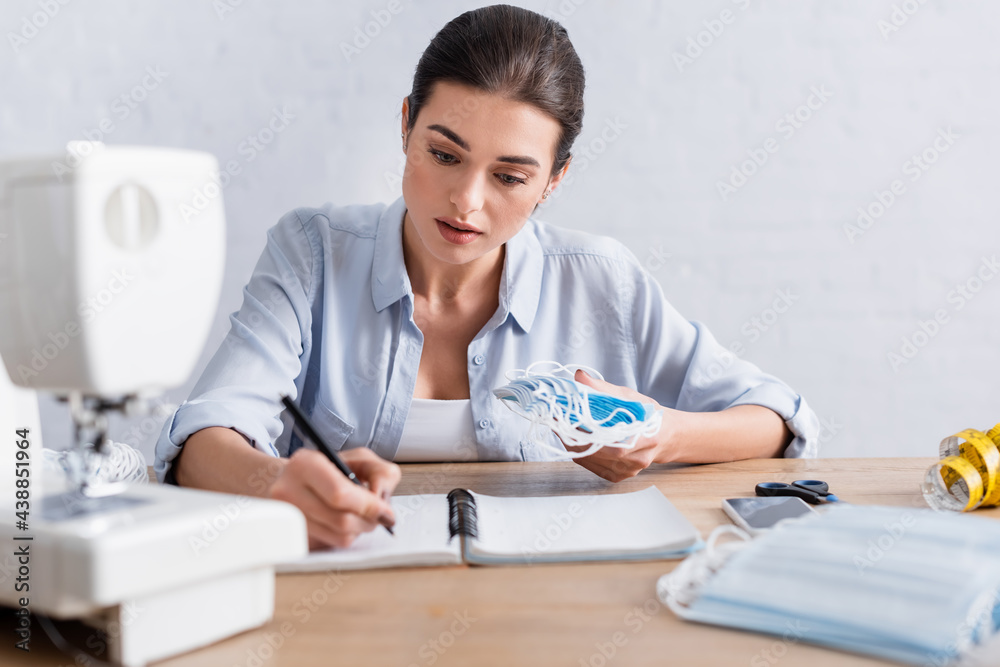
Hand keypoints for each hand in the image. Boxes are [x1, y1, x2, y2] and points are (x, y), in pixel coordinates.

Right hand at [267, 447, 400, 549]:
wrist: (294, 482)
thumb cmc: (331, 469)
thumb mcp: (361, 459)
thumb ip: (380, 473)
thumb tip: (381, 500)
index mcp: (305, 465)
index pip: (339, 494)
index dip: (368, 506)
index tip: (386, 512)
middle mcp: (288, 491)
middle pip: (340, 520)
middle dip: (368, 520)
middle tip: (380, 517)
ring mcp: (287, 517)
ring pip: (338, 536)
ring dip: (360, 530)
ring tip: (362, 516)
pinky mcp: (292, 536)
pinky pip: (330, 544)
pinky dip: (346, 536)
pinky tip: (345, 522)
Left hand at [564, 369, 672, 482]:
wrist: (665, 436)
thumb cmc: (649, 416)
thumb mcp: (630, 397)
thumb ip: (604, 389)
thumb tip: (580, 377)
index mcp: (643, 439)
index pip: (607, 440)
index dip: (582, 429)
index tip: (564, 416)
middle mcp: (636, 460)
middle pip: (596, 452)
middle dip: (573, 436)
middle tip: (558, 421)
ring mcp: (626, 471)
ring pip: (590, 460)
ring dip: (573, 444)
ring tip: (564, 428)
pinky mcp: (617, 477)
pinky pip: (592, 466)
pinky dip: (580, 453)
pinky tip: (577, 441)